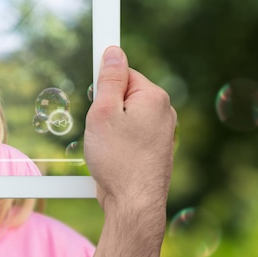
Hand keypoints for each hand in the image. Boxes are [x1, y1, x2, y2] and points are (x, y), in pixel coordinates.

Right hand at [84, 46, 176, 211]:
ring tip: (105, 146)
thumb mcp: (103, 112)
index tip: (93, 96)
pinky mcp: (155, 149)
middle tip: (98, 127)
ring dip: (111, 126)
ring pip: (127, 116)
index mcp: (154, 97)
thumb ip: (108, 80)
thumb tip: (113, 52)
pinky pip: (132, 134)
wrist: (134, 204)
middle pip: (125, 94)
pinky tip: (113, 157)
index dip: (103, 84)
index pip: (123, 72)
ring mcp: (162, 132)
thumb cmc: (117, 159)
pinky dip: (119, 141)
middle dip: (106, 107)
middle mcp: (164, 112)